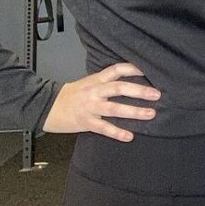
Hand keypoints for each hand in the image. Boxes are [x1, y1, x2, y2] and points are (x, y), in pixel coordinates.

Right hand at [42, 63, 160, 141]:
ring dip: (134, 111)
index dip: (133, 69)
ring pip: (115, 108)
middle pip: (119, 88)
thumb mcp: (88, 83)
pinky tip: (129, 136)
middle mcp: (94, 91)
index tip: (149, 70)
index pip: (116, 70)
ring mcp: (90, 107)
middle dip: (139, 91)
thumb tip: (130, 81)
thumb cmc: (72, 95)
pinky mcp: (86, 122)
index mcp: (96, 80)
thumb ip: (105, 82)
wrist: (47, 107)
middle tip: (157, 94)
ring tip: (150, 114)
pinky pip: (104, 128)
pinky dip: (117, 132)